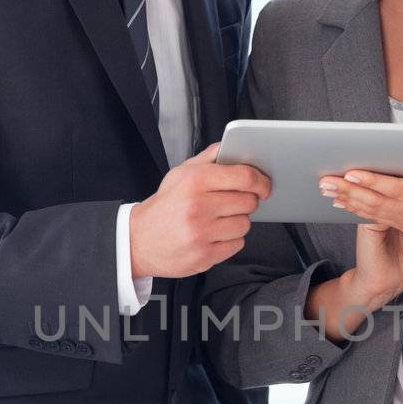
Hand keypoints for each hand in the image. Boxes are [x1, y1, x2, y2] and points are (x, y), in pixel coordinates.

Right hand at [130, 143, 270, 278]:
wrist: (138, 240)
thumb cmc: (163, 206)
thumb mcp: (179, 174)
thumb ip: (208, 158)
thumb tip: (232, 147)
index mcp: (194, 181)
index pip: (244, 177)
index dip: (261, 181)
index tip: (265, 185)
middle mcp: (198, 207)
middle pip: (248, 201)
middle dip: (246, 201)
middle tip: (232, 203)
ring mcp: (201, 234)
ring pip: (245, 224)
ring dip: (237, 222)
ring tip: (218, 220)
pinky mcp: (204, 256)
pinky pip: (236, 244)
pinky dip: (230, 240)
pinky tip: (213, 235)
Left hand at [320, 153, 402, 301]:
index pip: (398, 190)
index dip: (374, 182)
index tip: (354, 173)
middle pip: (376, 200)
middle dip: (349, 189)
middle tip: (324, 179)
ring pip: (372, 209)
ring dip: (347, 198)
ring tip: (324, 187)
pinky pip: (377, 217)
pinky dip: (357, 208)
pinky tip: (340, 201)